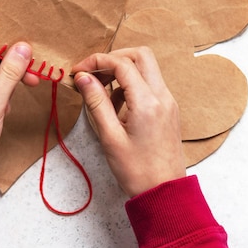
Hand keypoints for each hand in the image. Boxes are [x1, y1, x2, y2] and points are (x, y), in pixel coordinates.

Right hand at [72, 47, 185, 197]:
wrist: (164, 192)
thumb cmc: (137, 170)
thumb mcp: (110, 137)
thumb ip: (96, 103)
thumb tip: (84, 78)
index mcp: (147, 102)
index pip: (122, 63)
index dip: (97, 62)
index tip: (79, 72)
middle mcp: (162, 96)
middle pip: (141, 55)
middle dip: (114, 58)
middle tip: (93, 74)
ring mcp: (168, 101)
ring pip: (147, 68)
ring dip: (123, 71)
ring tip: (102, 93)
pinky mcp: (168, 109)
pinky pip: (150, 84)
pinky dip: (132, 85)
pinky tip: (116, 106)